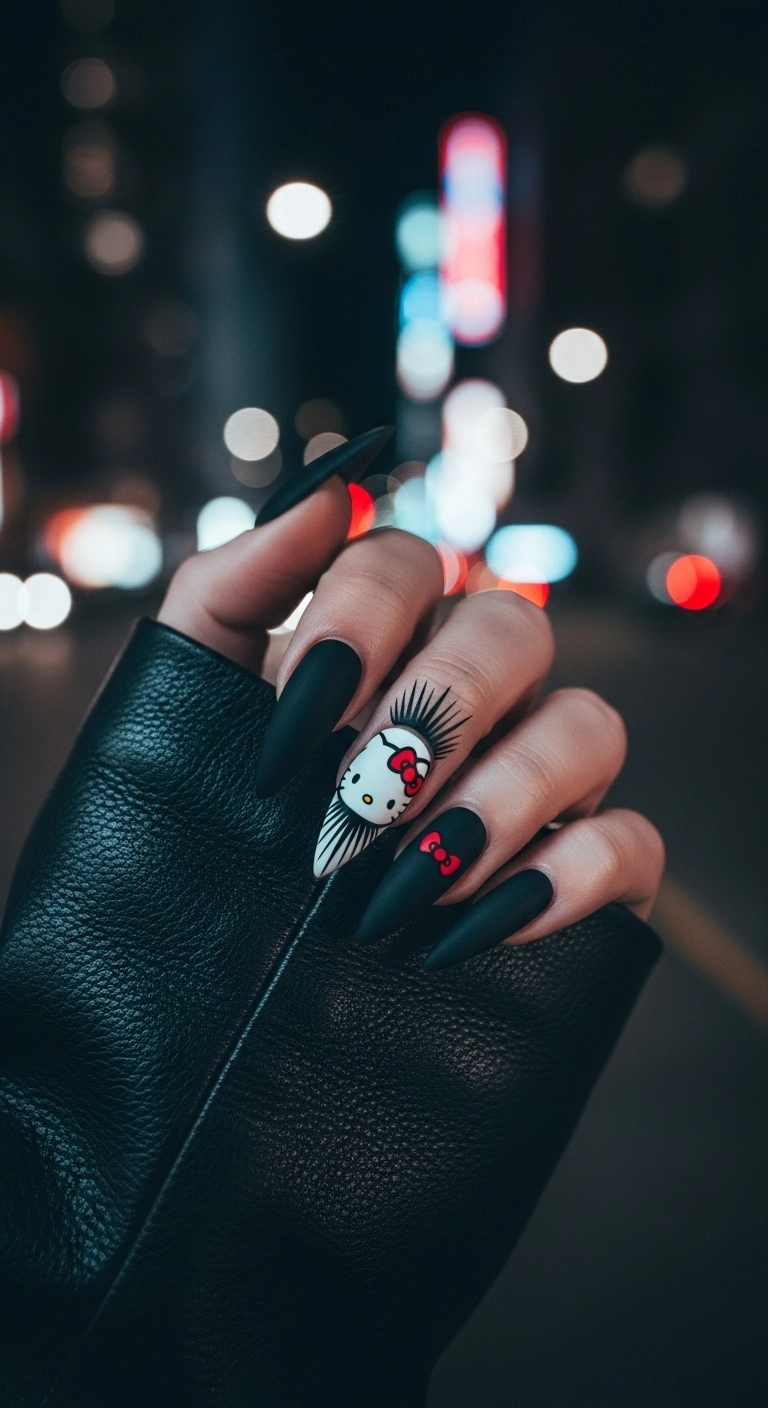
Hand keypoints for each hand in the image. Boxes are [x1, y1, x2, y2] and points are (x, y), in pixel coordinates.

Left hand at [159, 477, 663, 967]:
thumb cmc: (209, 829)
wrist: (223, 993)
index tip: (287, 734)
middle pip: (512, 629)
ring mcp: (541, 777)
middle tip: (353, 804)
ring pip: (587, 726)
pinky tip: (467, 930)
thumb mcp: (189, 707)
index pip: (404, 563)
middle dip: (434, 712)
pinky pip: (629, 843)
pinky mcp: (586, 869)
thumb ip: (232, 587)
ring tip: (402, 885)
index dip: (355, 624)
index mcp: (384, 642)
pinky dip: (562, 879)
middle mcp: (477, 693)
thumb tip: (323, 488)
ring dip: (498, 799)